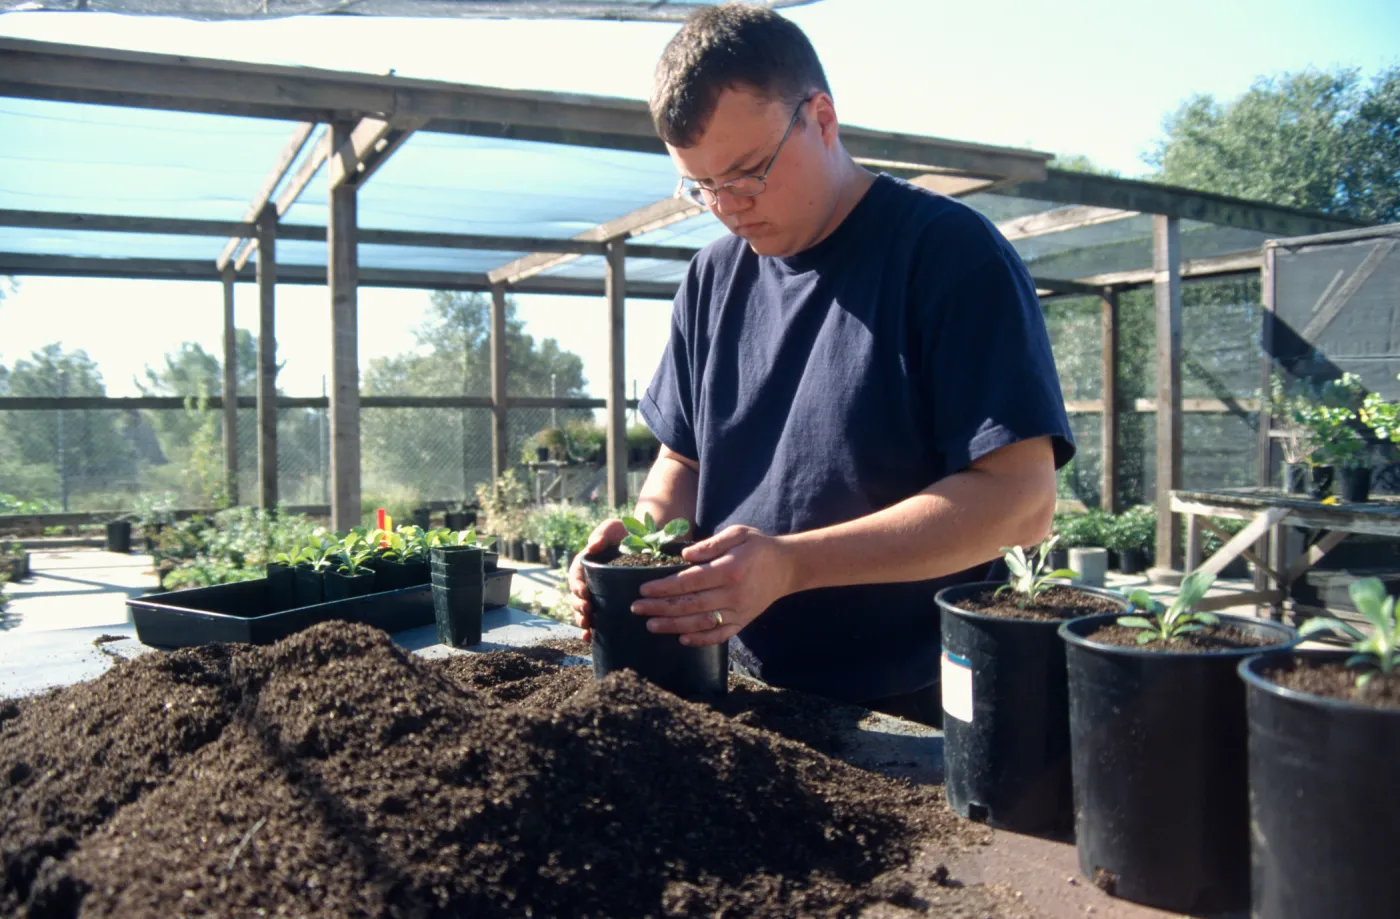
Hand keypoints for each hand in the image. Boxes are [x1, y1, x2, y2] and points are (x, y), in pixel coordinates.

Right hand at [567, 518, 627, 640]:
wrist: (649, 542)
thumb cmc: (627, 532)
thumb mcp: (614, 528)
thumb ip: (602, 533)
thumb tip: (591, 547)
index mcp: (587, 564)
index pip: (575, 576)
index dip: (576, 587)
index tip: (584, 593)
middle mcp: (591, 581)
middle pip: (577, 597)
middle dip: (578, 607)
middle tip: (587, 614)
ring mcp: (600, 594)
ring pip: (585, 610)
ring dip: (583, 621)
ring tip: (588, 628)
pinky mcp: (612, 605)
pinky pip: (600, 620)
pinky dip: (593, 631)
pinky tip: (591, 640)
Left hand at [629, 525, 797, 646]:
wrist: (788, 567)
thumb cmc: (758, 547)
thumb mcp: (738, 534)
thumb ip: (711, 544)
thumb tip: (684, 556)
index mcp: (729, 569)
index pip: (689, 581)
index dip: (664, 587)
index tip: (643, 589)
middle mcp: (733, 594)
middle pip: (690, 604)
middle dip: (660, 608)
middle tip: (637, 608)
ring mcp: (739, 611)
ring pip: (701, 623)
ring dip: (674, 626)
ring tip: (651, 625)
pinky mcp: (744, 621)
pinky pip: (720, 635)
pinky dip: (701, 639)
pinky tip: (682, 638)